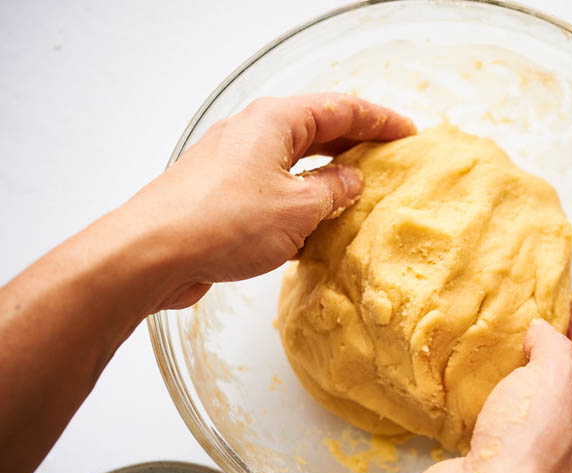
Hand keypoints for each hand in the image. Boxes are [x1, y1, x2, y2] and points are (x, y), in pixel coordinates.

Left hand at [0, 92, 414, 472]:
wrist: (152, 253)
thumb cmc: (222, 222)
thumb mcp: (298, 208)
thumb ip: (333, 191)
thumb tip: (349, 181)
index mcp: (275, 121)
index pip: (342, 109)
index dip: (380, 121)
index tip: (408, 133)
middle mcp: (252, 133)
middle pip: (317, 130)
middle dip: (355, 145)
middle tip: (388, 160)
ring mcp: (233, 163)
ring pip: (293, 161)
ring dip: (326, 176)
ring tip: (357, 195)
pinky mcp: (220, 193)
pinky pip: (272, 187)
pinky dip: (299, 199)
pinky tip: (313, 226)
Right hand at [410, 299, 571, 472]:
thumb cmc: (532, 445)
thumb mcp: (556, 374)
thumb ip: (553, 344)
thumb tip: (540, 332)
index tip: (568, 305)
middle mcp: (569, 438)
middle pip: (566, 382)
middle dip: (549, 349)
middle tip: (532, 319)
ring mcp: (528, 449)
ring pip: (526, 399)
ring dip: (513, 372)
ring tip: (499, 342)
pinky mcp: (492, 455)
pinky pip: (491, 414)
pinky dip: (482, 393)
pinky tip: (472, 377)